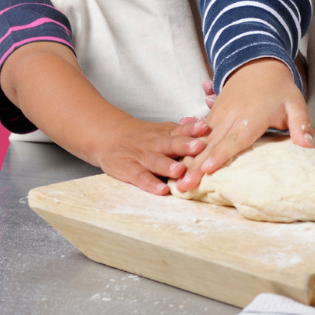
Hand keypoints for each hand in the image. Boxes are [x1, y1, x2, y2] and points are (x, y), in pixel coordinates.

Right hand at [93, 116, 211, 195]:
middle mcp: (154, 143)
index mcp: (165, 134)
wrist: (109, 137)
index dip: (192, 129)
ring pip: (155, 161)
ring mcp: (140, 157)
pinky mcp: (128, 169)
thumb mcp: (162, 130)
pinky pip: (140, 176)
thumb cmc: (143, 137)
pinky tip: (162, 189)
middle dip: (185, 146)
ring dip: (168, 166)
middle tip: (199, 147)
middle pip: (170, 144)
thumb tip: (204, 124)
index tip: (205, 127)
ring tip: (180, 170)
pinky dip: (150, 183)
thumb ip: (182, 130)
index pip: (179, 130)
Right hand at [174, 58, 312, 192]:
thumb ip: (301, 125)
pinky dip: (187, 150)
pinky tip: (180, 164)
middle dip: (196, 166)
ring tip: (177, 181)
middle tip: (184, 186)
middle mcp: (230, 117)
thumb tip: (308, 146)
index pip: (234, 139)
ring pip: (200, 142)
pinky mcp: (212, 115)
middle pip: (211, 145)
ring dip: (187, 161)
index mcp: (251, 117)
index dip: (220, 155)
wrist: (257, 63)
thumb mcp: (295, 103)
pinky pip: (198, 135)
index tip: (207, 169)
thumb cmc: (278, 88)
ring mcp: (218, 115)